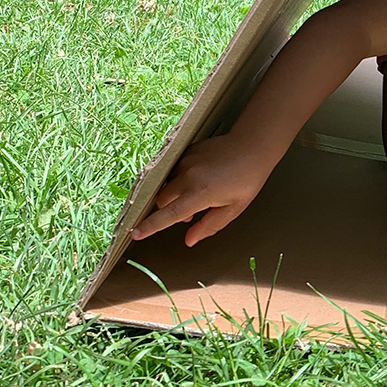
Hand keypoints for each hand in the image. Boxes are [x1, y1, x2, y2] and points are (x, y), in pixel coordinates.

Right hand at [130, 133, 273, 246]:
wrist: (251, 146)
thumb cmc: (247, 179)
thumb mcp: (233, 209)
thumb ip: (209, 226)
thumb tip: (189, 240)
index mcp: (200, 194)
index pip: (169, 214)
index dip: (150, 226)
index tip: (135, 233)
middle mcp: (187, 177)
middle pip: (162, 200)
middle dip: (169, 209)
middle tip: (192, 213)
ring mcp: (184, 162)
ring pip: (167, 185)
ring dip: (175, 194)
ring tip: (199, 194)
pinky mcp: (185, 152)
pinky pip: (174, 171)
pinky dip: (180, 180)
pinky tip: (200, 179)